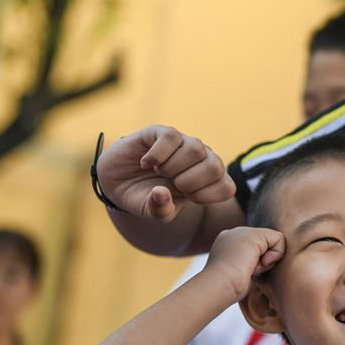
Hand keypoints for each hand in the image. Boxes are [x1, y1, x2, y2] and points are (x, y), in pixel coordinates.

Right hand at [96, 126, 235, 221]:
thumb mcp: (154, 213)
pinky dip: (156, 155)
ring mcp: (183, 143)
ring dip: (173, 167)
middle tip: (172, 184)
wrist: (118, 182)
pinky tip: (146, 163)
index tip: (185, 198)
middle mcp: (201, 159)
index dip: (205, 196)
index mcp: (208, 181)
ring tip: (159, 172)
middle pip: (215, 166)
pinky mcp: (162, 132)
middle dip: (190, 182)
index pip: (227, 187)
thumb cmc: (145, 198)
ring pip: (196, 149)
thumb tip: (162, 192)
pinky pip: (171, 138)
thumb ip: (162, 211)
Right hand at [205, 227, 285, 299]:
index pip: (256, 249)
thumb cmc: (227, 288)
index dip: (258, 264)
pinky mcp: (254, 233)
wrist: (218, 285)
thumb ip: (251, 265)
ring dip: (267, 262)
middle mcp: (234, 234)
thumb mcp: (240, 274)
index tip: (245, 273)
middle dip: (264, 262)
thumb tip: (263, 265)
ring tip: (250, 268)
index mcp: (227, 243)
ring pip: (273, 242)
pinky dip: (276, 254)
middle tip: (248, 271)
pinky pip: (280, 239)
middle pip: (266, 245)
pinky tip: (259, 263)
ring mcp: (243, 232)